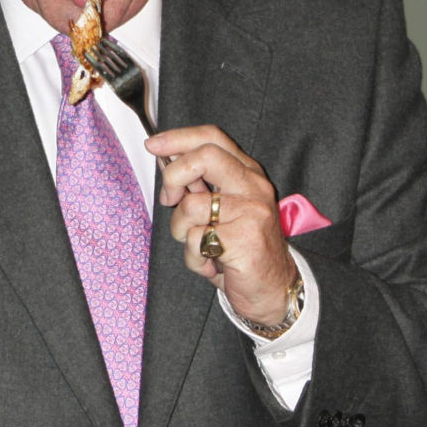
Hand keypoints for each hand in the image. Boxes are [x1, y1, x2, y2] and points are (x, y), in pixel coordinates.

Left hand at [149, 124, 297, 323]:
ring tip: (201, 245)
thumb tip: (166, 158)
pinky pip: (196, 239)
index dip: (179, 138)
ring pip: (191, 206)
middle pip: (205, 156)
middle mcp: (253, 187)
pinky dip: (194, 258)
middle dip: (174, 176)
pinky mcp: (245, 238)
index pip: (213, 138)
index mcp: (246, 174)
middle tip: (170, 198)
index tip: (154, 145)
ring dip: (182, 231)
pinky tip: (211, 263)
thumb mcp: (218, 210)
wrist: (272, 289)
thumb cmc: (240, 249)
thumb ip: (198, 184)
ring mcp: (252, 211)